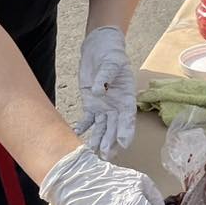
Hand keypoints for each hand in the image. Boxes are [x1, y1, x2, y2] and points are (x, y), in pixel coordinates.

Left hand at [73, 26, 135, 158]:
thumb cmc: (111, 55)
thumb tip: (99, 92)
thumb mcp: (111, 63)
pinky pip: (88, 120)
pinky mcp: (91, 105)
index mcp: (127, 97)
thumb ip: (105, 77)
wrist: (100, 49)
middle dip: (111, 141)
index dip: (126, 130)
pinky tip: (78, 135)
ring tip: (94, 153)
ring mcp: (104, 107)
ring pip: (102, 128)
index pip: (128, 117)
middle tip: (107, 155)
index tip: (123, 143)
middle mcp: (117, 106)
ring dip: (99, 140)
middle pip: (115, 126)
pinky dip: (84, 128)